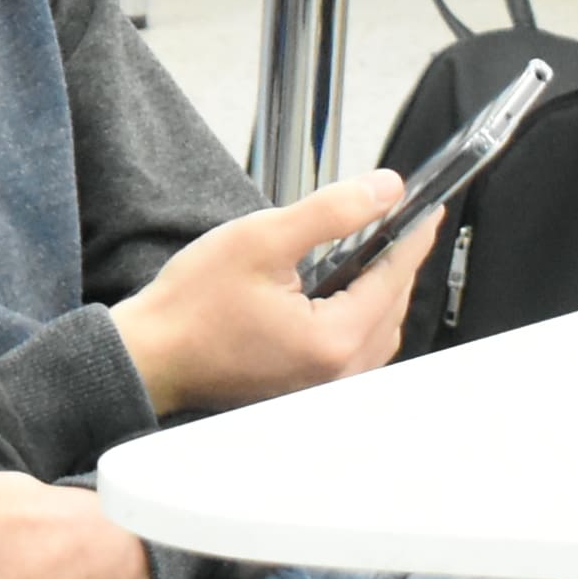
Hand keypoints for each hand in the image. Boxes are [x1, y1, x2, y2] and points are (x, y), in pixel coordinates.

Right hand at [108, 170, 430, 416]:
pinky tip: (337, 292)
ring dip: (378, 293)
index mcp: (333, 340)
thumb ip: (330, 212)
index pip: (393, 279)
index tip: (428, 209)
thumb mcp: (261, 239)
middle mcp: (336, 374)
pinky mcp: (305, 388)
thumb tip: (384, 190)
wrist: (149, 354)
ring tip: (367, 254)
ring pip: (376, 333)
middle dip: (397, 265)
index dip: (413, 237)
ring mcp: (321, 387)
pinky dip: (356, 316)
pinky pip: (353, 350)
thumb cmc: (191, 305)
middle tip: (398, 224)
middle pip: (391, 309)